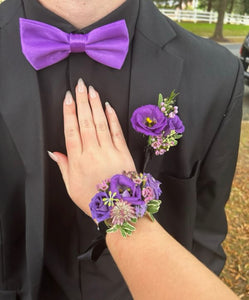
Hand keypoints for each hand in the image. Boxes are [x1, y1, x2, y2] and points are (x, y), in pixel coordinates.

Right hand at [48, 78, 135, 217]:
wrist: (118, 208)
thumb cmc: (93, 199)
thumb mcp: (71, 187)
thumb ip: (63, 166)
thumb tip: (54, 152)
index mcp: (78, 160)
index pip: (71, 130)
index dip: (69, 112)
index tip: (68, 97)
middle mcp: (92, 152)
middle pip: (85, 121)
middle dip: (82, 101)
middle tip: (80, 85)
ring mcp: (109, 150)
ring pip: (100, 123)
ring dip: (95, 105)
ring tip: (91, 90)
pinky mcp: (123, 152)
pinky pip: (117, 131)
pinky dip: (112, 117)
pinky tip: (108, 106)